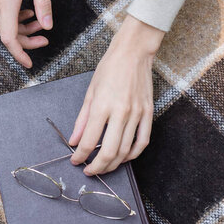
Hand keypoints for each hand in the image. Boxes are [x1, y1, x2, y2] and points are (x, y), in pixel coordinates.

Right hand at [0, 0, 52, 67]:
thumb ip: (43, 3)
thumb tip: (48, 26)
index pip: (9, 37)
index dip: (20, 53)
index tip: (29, 64)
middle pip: (7, 34)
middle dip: (26, 42)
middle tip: (45, 41)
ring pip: (5, 24)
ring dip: (22, 30)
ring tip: (40, 25)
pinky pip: (2, 14)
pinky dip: (15, 19)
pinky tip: (28, 13)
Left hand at [69, 14, 164, 174]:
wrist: (133, 53)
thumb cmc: (109, 68)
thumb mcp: (90, 92)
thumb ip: (82, 119)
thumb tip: (74, 140)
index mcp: (102, 106)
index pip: (89, 142)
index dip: (80, 156)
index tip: (75, 160)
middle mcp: (121, 112)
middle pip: (109, 152)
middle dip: (97, 167)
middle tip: (89, 170)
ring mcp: (137, 114)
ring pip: (126, 151)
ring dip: (113, 164)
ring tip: (103, 166)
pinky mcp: (148, 113)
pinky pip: (142, 141)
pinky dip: (133, 154)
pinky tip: (124, 157)